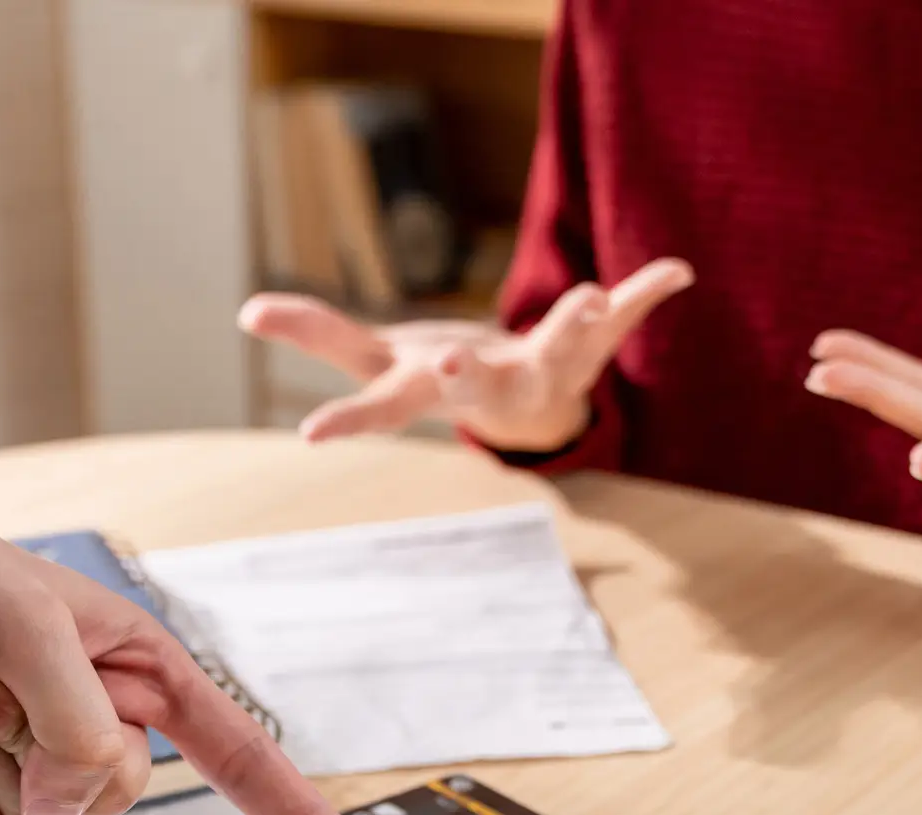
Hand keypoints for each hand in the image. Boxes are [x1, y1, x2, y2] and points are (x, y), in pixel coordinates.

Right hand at [240, 258, 694, 449]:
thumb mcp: (380, 357)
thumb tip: (245, 310)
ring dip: (570, 324)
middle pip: (474, 387)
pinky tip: (676, 270)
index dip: (349, 422)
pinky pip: (621, 320)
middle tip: (452, 362)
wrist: (531, 412)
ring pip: (557, 350)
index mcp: (433, 390)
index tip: (311, 436)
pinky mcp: (588, 349)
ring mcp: (543, 370)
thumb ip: (315, 332)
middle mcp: (488, 387)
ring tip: (591, 293)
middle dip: (464, 375)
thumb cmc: (446, 378)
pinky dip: (648, 292)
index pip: (383, 407)